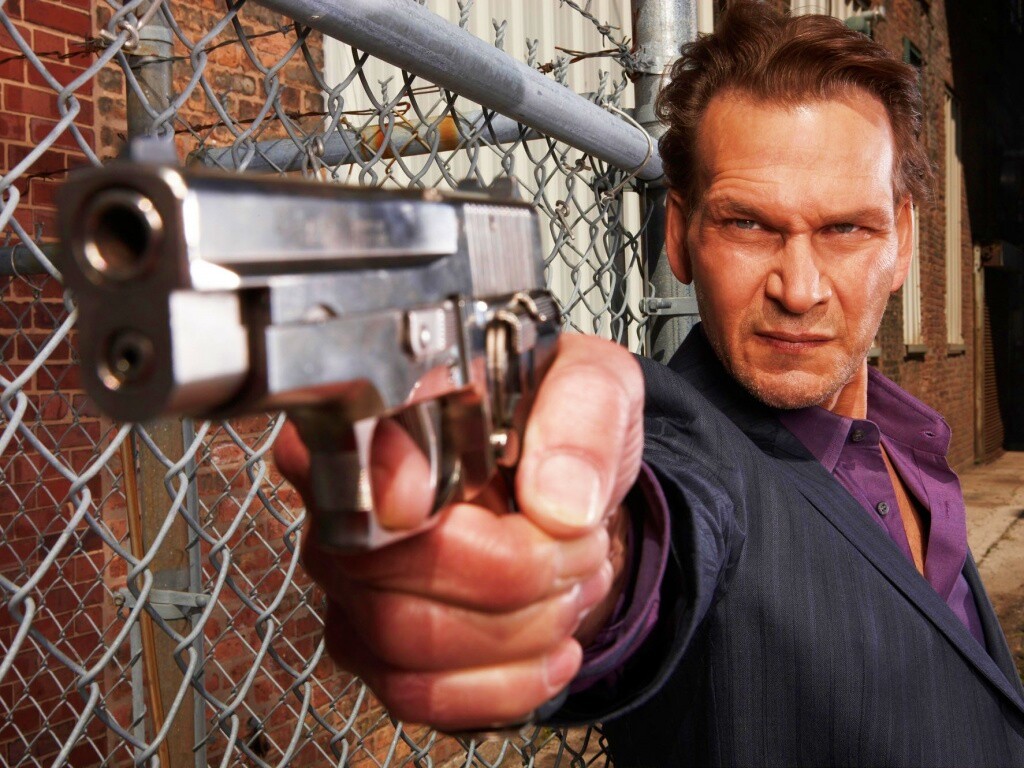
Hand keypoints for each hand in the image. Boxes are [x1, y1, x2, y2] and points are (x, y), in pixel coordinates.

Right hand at [274, 333, 643, 730]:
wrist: (568, 495)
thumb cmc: (563, 429)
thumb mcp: (596, 388)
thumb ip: (581, 417)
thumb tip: (559, 501)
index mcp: (386, 414)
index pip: (346, 448)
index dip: (382, 479)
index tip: (425, 500)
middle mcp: (346, 502)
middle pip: (385, 568)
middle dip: (512, 574)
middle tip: (582, 547)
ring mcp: (350, 583)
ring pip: (407, 644)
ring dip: (522, 630)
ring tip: (573, 587)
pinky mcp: (374, 648)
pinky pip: (421, 695)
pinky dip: (508, 682)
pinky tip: (552, 645)